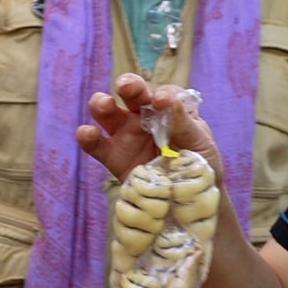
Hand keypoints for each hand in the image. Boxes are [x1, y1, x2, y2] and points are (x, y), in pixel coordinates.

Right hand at [74, 74, 227, 182]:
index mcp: (171, 111)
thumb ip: (184, 124)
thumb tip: (167, 101)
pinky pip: (97, 145)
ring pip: (109, 113)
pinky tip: (87, 133)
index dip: (163, 95)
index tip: (162, 101)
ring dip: (102, 104)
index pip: (166, 94)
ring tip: (103, 104)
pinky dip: (88, 137)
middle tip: (126, 86)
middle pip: (134, 94)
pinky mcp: (113, 158)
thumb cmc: (200, 166)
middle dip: (129, 86)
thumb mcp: (200, 144)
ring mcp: (127, 136)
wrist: (189, 202)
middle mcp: (146, 118)